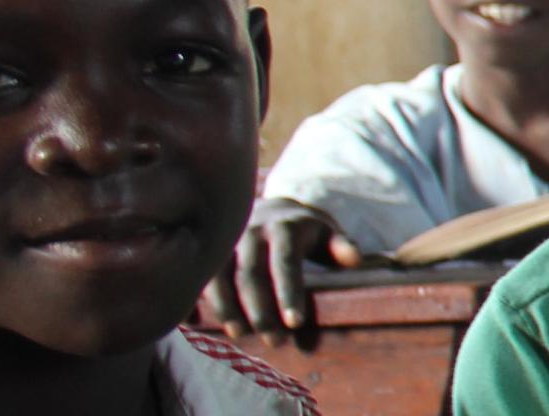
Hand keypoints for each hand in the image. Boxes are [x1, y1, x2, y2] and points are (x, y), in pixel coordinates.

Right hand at [200, 199, 356, 337]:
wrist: (267, 208)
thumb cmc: (303, 230)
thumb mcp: (326, 232)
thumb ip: (340, 246)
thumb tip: (354, 259)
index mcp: (284, 228)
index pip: (285, 263)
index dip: (288, 294)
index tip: (295, 323)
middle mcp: (251, 231)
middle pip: (252, 275)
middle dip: (261, 310)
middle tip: (273, 341)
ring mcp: (225, 241)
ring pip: (220, 276)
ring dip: (227, 307)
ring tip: (239, 335)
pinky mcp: (206, 251)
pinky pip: (197, 275)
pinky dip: (195, 297)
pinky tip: (194, 322)